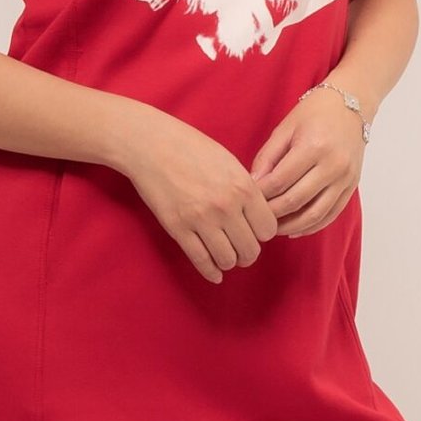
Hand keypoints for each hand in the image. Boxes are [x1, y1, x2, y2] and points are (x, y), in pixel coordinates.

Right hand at [121, 112, 281, 282]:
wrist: (152, 145)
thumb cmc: (191, 148)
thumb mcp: (229, 162)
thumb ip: (246, 189)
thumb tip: (258, 216)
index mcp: (243, 187)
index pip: (268, 229)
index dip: (263, 233)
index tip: (255, 231)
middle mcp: (225, 207)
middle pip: (251, 249)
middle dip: (248, 252)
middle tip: (242, 249)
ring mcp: (201, 220)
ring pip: (228, 259)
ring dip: (230, 261)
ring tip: (227, 256)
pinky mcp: (178, 229)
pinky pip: (201, 260)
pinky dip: (211, 272)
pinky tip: (215, 274)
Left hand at [249, 88, 364, 235]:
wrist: (352, 104)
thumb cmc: (314, 113)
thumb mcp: (285, 128)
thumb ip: (267, 157)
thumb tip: (253, 186)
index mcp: (313, 147)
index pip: (280, 181)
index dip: (260, 195)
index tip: (245, 201)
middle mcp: (333, 165)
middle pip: (296, 200)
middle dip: (272, 213)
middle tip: (254, 219)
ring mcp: (345, 178)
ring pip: (315, 214)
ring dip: (291, 226)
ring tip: (272, 229)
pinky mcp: (352, 186)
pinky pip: (331, 214)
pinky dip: (312, 226)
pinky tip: (295, 229)